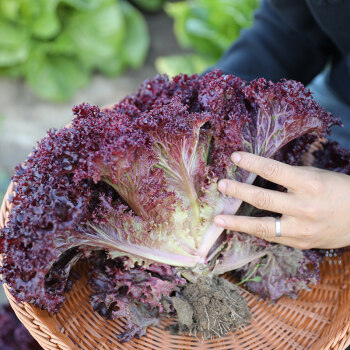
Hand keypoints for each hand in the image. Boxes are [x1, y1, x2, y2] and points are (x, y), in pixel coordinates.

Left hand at [214, 152, 349, 248]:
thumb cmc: (338, 191)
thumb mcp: (316, 176)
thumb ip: (289, 177)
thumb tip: (259, 171)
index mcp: (310, 184)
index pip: (274, 170)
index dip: (252, 163)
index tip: (234, 157)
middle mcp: (305, 207)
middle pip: (265, 199)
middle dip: (239, 191)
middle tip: (221, 185)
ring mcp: (302, 229)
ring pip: (263, 226)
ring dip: (237, 222)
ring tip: (217, 219)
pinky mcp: (300, 243)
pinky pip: (271, 237)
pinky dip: (253, 231)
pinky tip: (237, 228)